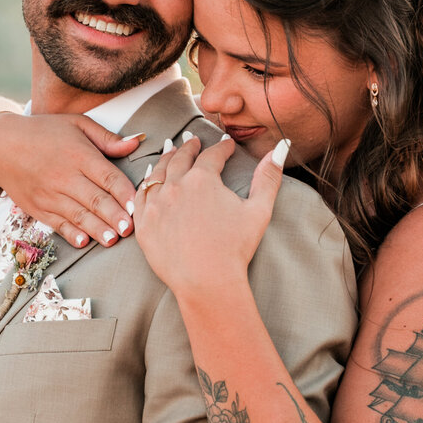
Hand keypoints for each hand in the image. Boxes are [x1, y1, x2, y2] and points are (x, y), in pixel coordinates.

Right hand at [0, 112, 141, 248]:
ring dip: (96, 229)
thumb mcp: (76, 124)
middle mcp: (65, 176)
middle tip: (130, 230)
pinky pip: (57, 223)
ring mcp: (50, 194)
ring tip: (112, 240)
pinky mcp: (38, 208)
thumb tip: (136, 142)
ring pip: (78, 215)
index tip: (137, 205)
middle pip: (95, 199)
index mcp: (79, 154)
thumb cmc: (43, 132)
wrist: (0, 146)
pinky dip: (70, 233)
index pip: (107, 177)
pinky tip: (83, 241)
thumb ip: (107, 138)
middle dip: (114, 216)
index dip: (124, 192)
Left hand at [132, 135, 287, 302]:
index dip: (222, 147)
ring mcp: (156, 204)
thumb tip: (281, 147)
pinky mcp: (144, 224)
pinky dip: (146, 183)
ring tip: (169, 150)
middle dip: (189, 147)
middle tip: (193, 140)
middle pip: (180, 158)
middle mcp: (176, 186)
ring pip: (158, 173)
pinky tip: (149, 177)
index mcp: (203, 179)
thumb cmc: (235, 249)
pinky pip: (141, 196)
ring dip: (165, 159)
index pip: (213, 155)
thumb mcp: (259, 210)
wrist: (206, 282)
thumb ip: (268, 177)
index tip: (227, 144)